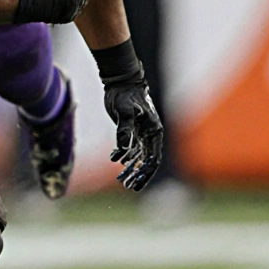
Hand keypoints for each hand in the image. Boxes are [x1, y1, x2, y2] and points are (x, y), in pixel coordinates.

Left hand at [103, 71, 162, 190]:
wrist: (120, 82)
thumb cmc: (126, 94)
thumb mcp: (125, 111)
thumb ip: (124, 130)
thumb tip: (122, 151)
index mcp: (154, 131)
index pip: (153, 158)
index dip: (146, 173)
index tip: (138, 184)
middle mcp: (150, 134)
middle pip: (146, 160)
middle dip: (139, 174)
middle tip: (129, 186)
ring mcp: (140, 132)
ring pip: (138, 155)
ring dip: (130, 167)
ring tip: (122, 180)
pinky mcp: (131, 130)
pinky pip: (129, 147)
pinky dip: (122, 155)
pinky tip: (114, 159)